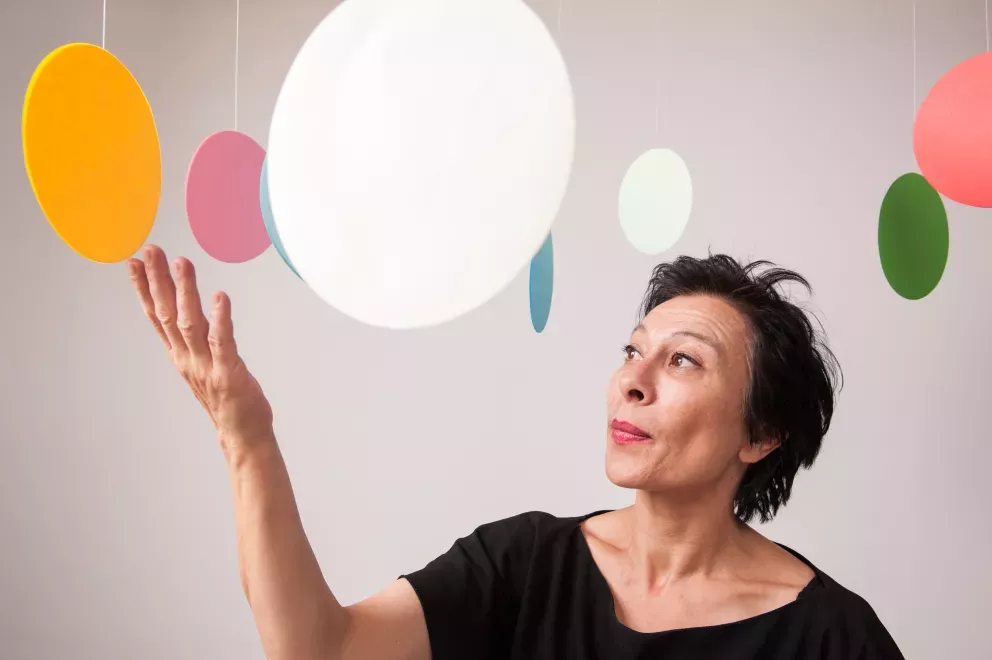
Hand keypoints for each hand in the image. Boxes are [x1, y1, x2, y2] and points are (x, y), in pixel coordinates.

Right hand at [128, 245, 273, 463]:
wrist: (242, 435)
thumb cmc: (226, 399)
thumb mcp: (202, 366)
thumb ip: (193, 341)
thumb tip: (187, 314)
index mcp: (180, 355)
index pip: (156, 317)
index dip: (144, 289)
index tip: (134, 262)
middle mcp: (187, 358)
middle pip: (166, 314)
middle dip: (158, 281)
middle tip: (151, 250)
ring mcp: (206, 366)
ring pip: (190, 323)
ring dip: (185, 292)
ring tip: (182, 263)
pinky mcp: (228, 373)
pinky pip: (222, 342)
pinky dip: (220, 318)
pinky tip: (219, 296)